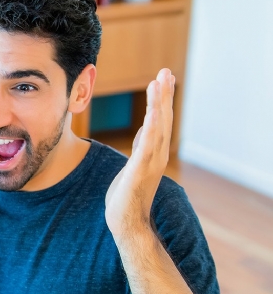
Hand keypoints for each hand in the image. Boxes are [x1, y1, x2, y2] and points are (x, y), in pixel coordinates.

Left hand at [105, 68, 175, 236]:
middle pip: (163, 119)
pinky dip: (153, 128)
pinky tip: (153, 112)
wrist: (126, 221)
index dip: (161, 99)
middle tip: (166, 71)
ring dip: (160, 104)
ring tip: (161, 82)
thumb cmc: (127, 195)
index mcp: (153, 152)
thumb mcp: (133, 164)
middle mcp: (157, 154)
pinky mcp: (141, 171)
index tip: (161, 78)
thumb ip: (141, 146)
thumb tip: (146, 128)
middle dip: (164, 95)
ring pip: (158, 127)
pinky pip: (148, 145)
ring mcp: (151, 162)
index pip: (159, 120)